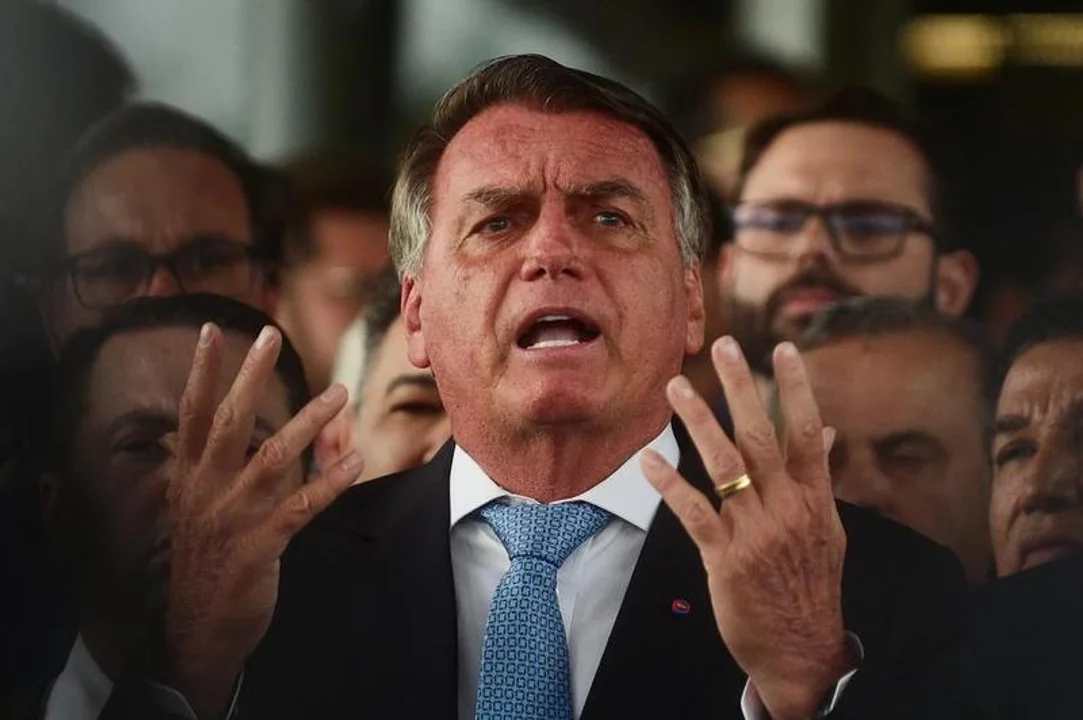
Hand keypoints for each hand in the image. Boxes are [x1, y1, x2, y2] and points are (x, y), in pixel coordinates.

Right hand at [160, 324, 362, 718]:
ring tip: (340, 391)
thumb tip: (241, 429)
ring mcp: (233, 517)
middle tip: (271, 335)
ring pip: (273, 458)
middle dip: (250, 375)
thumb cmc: (205, 562)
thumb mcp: (197, 510)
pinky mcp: (260, 546)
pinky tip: (355, 460)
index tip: (213, 331)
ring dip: (309, 421)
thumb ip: (217, 470)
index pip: (193, 414)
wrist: (197, 631)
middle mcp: (207, 491)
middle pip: (230, 422)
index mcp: (190, 478)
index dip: (202, 372)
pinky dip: (330, 482)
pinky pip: (301, 506)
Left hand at [641, 337, 850, 719]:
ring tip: (676, 386)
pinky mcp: (725, 557)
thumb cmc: (811, 583)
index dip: (795, 387)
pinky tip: (648, 460)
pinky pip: (693, 512)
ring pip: (724, 465)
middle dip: (742, 387)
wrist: (803, 648)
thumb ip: (821, 477)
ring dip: (698, 421)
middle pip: (761, 436)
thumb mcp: (828, 529)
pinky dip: (670, 484)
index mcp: (814, 499)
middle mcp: (787, 508)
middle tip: (724, 346)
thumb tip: (825, 431)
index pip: (805, 431)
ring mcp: (755, 532)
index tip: (781, 347)